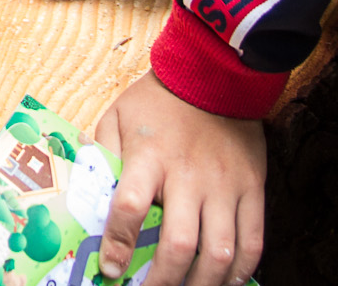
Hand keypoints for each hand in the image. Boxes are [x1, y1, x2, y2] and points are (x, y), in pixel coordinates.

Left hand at [92, 71, 265, 285]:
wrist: (215, 72)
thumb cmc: (158, 101)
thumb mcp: (117, 117)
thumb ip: (102, 156)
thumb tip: (84, 194)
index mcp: (149, 157)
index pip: (130, 207)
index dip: (118, 244)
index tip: (110, 269)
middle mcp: (189, 176)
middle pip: (180, 244)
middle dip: (164, 281)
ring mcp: (225, 185)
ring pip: (220, 252)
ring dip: (203, 284)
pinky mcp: (253, 188)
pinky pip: (253, 240)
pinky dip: (241, 270)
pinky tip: (225, 282)